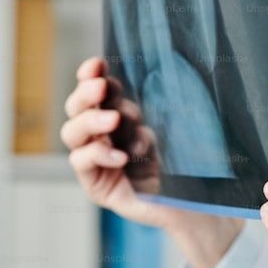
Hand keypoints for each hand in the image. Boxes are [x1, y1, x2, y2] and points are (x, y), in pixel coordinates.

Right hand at [60, 57, 242, 267]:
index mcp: (116, 118)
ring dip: (91, 122)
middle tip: (102, 88)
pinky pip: (82, 164)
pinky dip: (98, 155)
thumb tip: (119, 92)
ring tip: (114, 120)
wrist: (194, 203)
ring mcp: (95, 162)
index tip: (98, 64)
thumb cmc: (182, 165)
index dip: (90, 76)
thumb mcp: (165, 130)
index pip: (95, 93)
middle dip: (86, 94)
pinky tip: (120, 156)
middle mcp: (101, 137)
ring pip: (72, 134)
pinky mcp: (97, 186)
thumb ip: (142, 113)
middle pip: (76, 109)